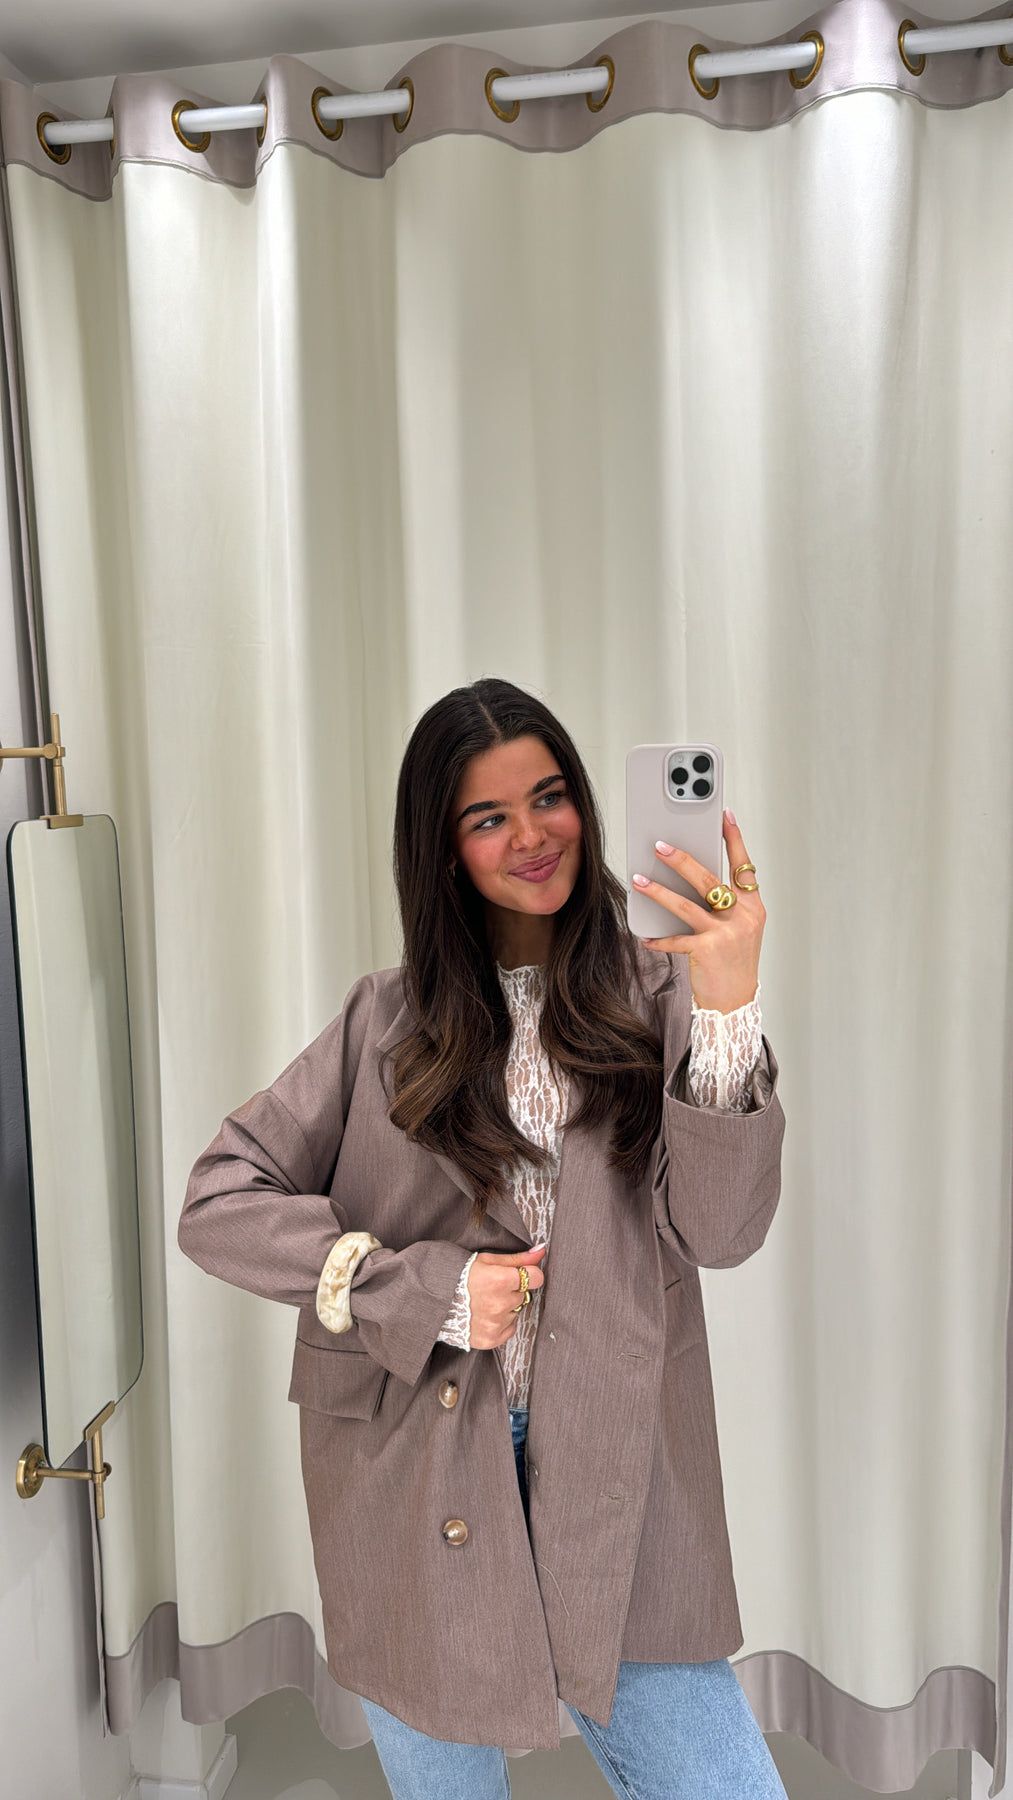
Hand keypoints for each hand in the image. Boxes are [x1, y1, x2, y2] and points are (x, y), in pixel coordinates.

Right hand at [467, 1245, 546, 1349]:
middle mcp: (500, 1303)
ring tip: (485, 1302)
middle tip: (492, 1288)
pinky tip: (485, 1315)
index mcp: (500, 1280)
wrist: (436, 1300)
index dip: (528, 1274)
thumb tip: (541, 1250)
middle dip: (512, 1291)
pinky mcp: (491, 1339)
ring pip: (516, 1312)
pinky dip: (501, 1323)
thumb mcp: (488, 1260)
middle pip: (524, 1295)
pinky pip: (509, 1328)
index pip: (536, 1277)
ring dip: (506, 1307)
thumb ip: (518, 1258)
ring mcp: (495, 1323)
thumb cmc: (461, 1276)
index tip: (517, 1275)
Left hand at [632, 809, 764, 1013]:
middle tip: (660, 845)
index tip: (725, 815)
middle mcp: (743, 917)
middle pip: (708, 879)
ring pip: (685, 904)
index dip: (734, 839)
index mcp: (753, 907)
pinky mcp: (708, 951)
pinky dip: (658, 938)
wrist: (735, 1003)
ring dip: (658, 891)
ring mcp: (726, 934)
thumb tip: (693, 876)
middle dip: (682, 859)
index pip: (743, 866)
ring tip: (639, 879)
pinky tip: (645, 936)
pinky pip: (675, 939)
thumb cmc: (733, 963)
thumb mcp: (740, 929)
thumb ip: (725, 905)